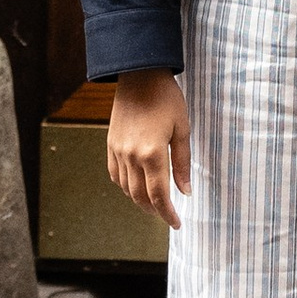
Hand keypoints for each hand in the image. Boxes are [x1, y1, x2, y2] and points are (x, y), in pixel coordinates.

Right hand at [107, 72, 190, 226]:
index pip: (159, 196)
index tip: (177, 223)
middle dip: (155, 211)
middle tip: (167, 215)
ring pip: (126, 189)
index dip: (168, 214)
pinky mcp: (111, 144)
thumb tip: (185, 191)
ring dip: (140, 200)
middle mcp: (131, 156)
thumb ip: (182, 162)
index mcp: (152, 153)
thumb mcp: (182, 128)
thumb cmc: (166, 98)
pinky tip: (136, 185)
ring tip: (155, 203)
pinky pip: (115, 175)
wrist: (139, 74)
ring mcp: (118, 151)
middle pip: (140, 197)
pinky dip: (125, 186)